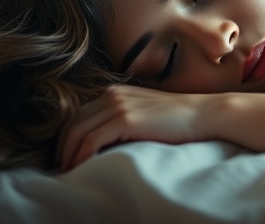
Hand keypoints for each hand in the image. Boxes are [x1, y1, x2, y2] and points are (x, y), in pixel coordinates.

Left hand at [57, 85, 211, 169]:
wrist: (202, 114)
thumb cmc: (177, 119)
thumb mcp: (143, 112)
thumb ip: (122, 117)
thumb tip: (103, 141)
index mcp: (115, 92)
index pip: (79, 115)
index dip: (67, 137)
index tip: (67, 156)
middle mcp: (112, 95)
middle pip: (72, 122)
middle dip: (62, 147)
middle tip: (62, 168)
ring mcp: (118, 105)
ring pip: (77, 132)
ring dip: (68, 154)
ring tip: (69, 172)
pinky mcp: (125, 119)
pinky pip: (91, 140)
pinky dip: (81, 156)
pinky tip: (82, 167)